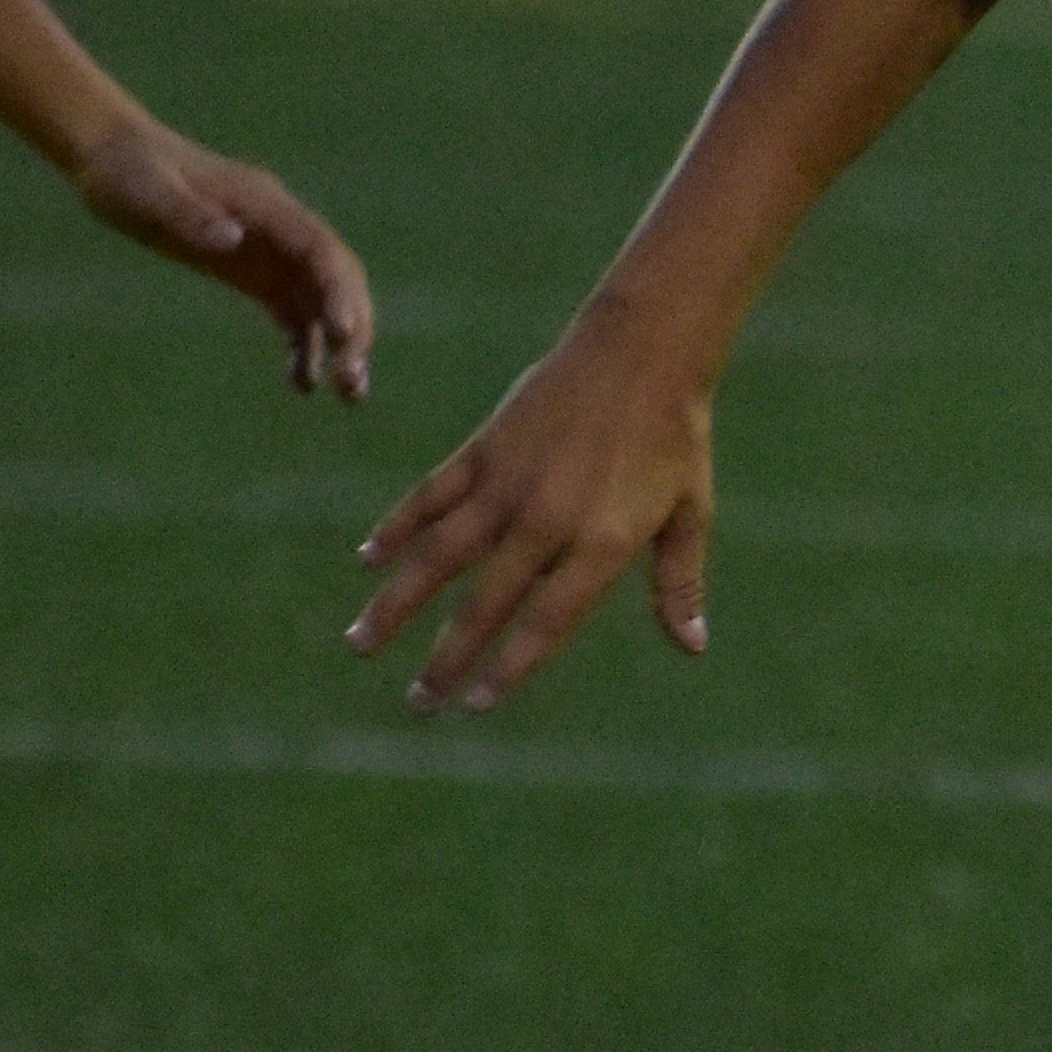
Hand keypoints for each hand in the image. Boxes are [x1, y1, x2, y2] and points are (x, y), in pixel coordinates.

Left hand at [79, 117, 374, 396]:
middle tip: (352, 383)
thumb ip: (190, 216)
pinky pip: (293, 313)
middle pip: (336, 280)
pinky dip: (304, 347)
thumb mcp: (149, 193)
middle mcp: (281, 229)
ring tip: (350, 396)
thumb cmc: (127, 171)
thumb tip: (233, 240)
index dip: (339, 290)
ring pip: (324, 301)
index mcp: (264, 205)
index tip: (344, 333)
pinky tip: (301, 386)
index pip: (320, 250)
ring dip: (342, 345)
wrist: (112, 158)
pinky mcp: (254, 273)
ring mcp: (272, 252)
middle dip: (353, 329)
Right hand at [345, 307, 715, 710]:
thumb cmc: (675, 435)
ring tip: (359, 642)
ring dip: (396, 602)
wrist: (641, 348)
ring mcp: (508, 482)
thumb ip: (678, 581)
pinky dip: (398, 526)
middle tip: (417, 703)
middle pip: (484, 602)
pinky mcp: (484, 448)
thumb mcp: (689, 512)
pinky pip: (431, 495)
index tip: (475, 703)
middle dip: (445, 658)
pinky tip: (369, 558)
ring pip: (438, 554)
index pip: (546, 623)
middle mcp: (546, 519)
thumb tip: (692, 645)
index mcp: (602, 542)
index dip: (509, 667)